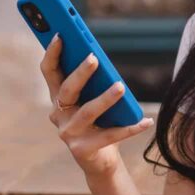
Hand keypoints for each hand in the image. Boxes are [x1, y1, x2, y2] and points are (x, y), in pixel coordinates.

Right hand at [40, 34, 153, 178]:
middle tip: (94, 57)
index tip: (60, 34)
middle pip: (66, 89)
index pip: (49, 71)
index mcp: (58, 97)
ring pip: (87, 111)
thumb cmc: (97, 122)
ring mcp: (68, 133)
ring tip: (121, 86)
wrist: (99, 160)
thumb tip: (100, 57)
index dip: (52, 53)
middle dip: (80, 72)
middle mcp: (58, 114)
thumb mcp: (92, 98)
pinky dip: (130, 128)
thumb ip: (92, 81)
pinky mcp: (82, 150)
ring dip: (105, 98)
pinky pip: (109, 135)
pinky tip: (145, 120)